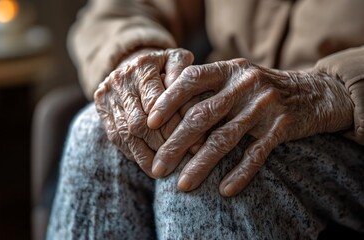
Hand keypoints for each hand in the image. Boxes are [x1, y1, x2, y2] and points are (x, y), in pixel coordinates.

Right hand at [94, 48, 193, 176]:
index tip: (191, 146)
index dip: (173, 127)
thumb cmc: (165, 66)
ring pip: (126, 134)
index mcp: (142, 66)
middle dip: (160, 145)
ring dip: (145, 156)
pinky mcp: (101, 108)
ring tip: (162, 171)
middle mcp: (120, 79)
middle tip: (178, 163)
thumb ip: (186, 78)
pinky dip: (133, 153)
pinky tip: (148, 164)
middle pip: (139, 123)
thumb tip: (193, 107)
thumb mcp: (178, 62)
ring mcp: (107, 95)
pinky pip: (116, 138)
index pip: (157, 103)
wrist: (134, 63)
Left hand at [148, 58, 353, 195]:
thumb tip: (163, 111)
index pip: (190, 80)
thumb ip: (206, 89)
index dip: (167, 100)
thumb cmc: (258, 89)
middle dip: (176, 144)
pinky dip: (240, 173)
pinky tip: (225, 189)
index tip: (149, 123)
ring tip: (182, 184)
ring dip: (200, 164)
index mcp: (227, 70)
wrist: (311, 93)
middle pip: (202, 116)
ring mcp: (264, 105)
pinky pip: (256, 154)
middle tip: (158, 167)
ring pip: (224, 138)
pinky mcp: (282, 127)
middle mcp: (244, 84)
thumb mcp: (234, 79)